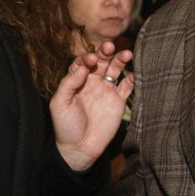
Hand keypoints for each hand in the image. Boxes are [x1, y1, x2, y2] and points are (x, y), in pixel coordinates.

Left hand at [52, 42, 134, 171]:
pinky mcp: (118, 102)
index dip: (87, 57)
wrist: (80, 149)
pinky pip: (127, 86)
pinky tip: (135, 72)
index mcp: (77, 81)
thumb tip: (82, 66)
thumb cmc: (66, 126)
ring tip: (127, 54)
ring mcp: (106, 91)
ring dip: (121, 60)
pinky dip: (132, 78)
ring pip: (115, 69)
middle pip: (101, 61)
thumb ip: (69, 84)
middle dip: (106, 52)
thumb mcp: (60, 104)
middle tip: (110, 46)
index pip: (83, 62)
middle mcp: (92, 82)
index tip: (91, 59)